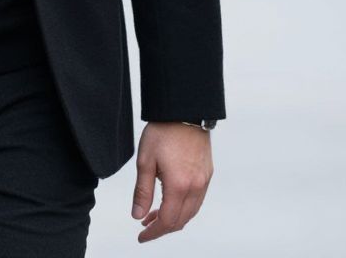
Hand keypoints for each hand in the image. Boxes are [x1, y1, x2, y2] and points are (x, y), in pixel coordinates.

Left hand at [131, 121, 212, 242]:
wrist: (184, 110)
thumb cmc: (162, 131)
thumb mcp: (145, 161)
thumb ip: (142, 191)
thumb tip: (137, 216)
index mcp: (179, 185)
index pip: (167, 221)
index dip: (153, 232)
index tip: (141, 236)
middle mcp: (196, 187)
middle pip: (181, 221)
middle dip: (162, 227)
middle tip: (145, 226)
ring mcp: (204, 181)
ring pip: (191, 212)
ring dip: (173, 218)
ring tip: (154, 215)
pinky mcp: (207, 174)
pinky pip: (197, 200)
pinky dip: (184, 207)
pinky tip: (171, 201)